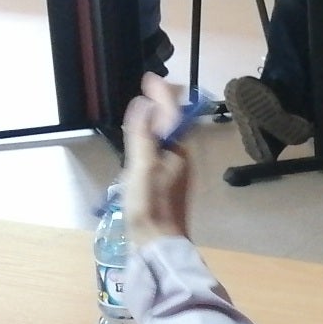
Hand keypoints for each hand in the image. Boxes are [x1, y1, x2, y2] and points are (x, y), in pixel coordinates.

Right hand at [120, 75, 192, 245]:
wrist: (157, 245)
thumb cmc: (149, 205)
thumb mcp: (142, 166)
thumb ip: (144, 135)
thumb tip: (145, 104)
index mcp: (177, 152)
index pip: (171, 115)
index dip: (162, 95)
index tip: (150, 78)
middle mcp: (180, 160)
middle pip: (172, 125)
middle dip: (162, 105)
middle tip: (149, 89)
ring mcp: (174, 173)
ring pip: (166, 139)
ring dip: (157, 121)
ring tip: (144, 110)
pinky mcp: (166, 186)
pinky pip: (160, 153)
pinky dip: (152, 140)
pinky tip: (142, 144)